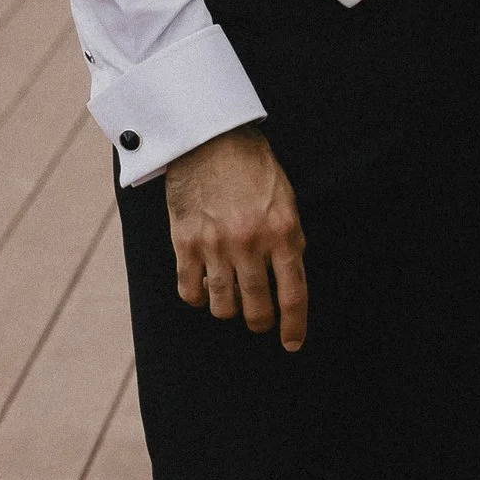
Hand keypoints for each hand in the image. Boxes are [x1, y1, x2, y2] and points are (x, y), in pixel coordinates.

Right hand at [165, 124, 306, 351]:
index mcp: (283, 233)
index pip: (293, 295)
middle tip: (259, 320)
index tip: (292, 342)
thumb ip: (288, 239)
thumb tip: (289, 277)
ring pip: (222, 305)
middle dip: (260, 322)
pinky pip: (189, 291)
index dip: (294, 326)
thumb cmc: (252, 165)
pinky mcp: (185, 242)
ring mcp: (216, 246)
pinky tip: (203, 289)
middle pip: (257, 308)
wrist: (210, 136)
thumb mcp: (286, 200)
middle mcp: (250, 244)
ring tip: (231, 301)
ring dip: (229, 310)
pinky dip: (197, 297)